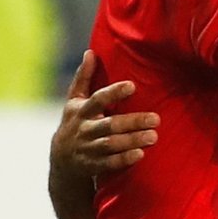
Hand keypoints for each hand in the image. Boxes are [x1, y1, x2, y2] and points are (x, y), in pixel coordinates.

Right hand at [51, 50, 159, 176]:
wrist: (61, 161)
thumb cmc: (75, 123)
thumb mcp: (74, 101)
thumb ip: (83, 78)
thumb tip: (90, 52)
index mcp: (81, 111)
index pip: (97, 99)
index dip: (113, 93)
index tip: (132, 85)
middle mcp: (84, 130)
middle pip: (109, 125)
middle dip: (132, 122)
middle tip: (156, 119)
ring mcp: (87, 149)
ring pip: (111, 144)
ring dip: (132, 141)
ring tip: (153, 136)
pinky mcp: (92, 166)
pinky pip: (109, 163)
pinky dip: (124, 159)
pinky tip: (141, 154)